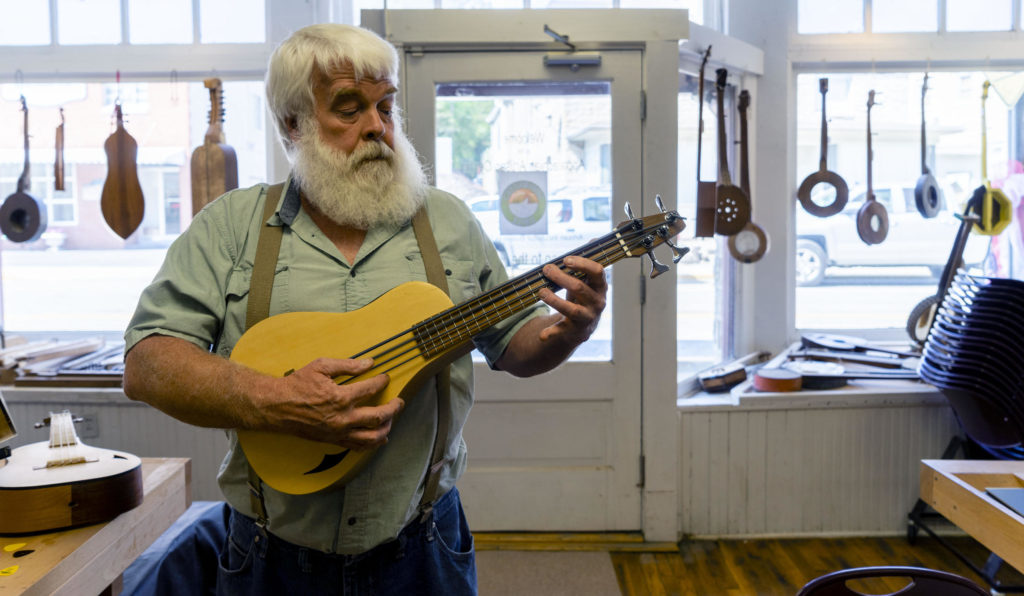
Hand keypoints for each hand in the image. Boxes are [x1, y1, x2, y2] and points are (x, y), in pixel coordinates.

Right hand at [268, 357, 398, 449]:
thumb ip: (347, 365)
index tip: (385, 377)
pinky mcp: (333, 440)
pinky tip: (378, 437)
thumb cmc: (297, 385)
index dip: (382, 381)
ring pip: (372, 437)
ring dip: (387, 429)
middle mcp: (343, 418)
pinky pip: (358, 446)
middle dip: (394, 408)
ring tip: (391, 420)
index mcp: (341, 398)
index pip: (371, 389)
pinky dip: (371, 444)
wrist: (277, 407)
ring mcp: (339, 432)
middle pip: (379, 417)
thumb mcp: (321, 367)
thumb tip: (369, 363)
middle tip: (400, 402)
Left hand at [537, 255, 607, 344]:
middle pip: (580, 288)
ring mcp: (586, 317)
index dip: (583, 264)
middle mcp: (596, 302)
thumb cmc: (583, 295)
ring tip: (541, 292)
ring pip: (571, 310)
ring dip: (554, 300)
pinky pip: (562, 331)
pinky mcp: (574, 330)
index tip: (566, 259)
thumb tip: (594, 240)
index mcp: (600, 287)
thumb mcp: (587, 279)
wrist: (583, 325)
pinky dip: (551, 333)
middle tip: (546, 269)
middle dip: (561, 278)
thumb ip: (587, 261)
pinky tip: (541, 335)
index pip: (597, 272)